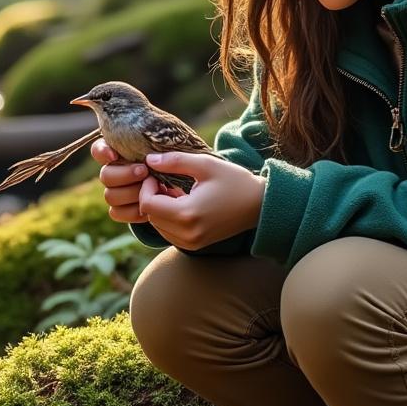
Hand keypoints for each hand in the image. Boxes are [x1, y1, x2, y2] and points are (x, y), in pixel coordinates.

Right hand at [91, 138, 183, 223]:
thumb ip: (173, 156)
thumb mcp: (188, 160)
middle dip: (124, 174)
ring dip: (130, 193)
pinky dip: (132, 211)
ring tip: (153, 190)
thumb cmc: (186, 170)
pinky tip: (151, 208)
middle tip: (144, 172)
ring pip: (110, 195)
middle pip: (105, 175)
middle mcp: (117, 171)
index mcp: (124, 152)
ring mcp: (118, 192)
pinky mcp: (123, 210)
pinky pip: (116, 213)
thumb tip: (151, 160)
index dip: (102, 151)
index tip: (114, 155)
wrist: (192, 196)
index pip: (100, 149)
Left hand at [138, 151, 266, 250]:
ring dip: (159, 208)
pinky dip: (168, 219)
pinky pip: (168, 233)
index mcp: (188, 214)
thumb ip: (174, 161)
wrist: (259, 205)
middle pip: (150, 216)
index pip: (147, 204)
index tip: (157, 175)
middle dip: (152, 197)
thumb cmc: (234, 181)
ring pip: (157, 226)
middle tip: (165, 181)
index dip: (146, 187)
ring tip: (175, 192)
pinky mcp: (195, 246)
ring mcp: (191, 243)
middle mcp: (187, 234)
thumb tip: (149, 160)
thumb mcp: (205, 164)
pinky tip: (182, 204)